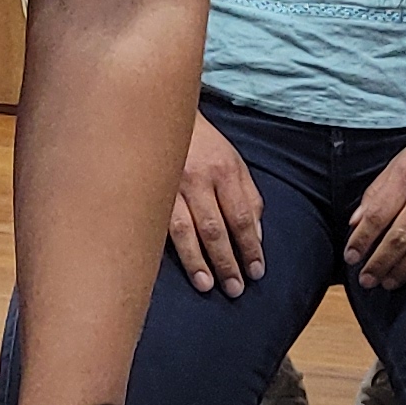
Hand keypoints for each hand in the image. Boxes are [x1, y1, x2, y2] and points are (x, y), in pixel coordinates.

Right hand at [168, 113, 264, 294]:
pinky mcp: (149, 192)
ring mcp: (170, 186)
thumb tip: (256, 236)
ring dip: (198, 261)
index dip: (250, 247)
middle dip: (227, 261)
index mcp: (224, 171)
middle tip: (235, 289)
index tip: (256, 271)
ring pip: (186, 231)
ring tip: (208, 286)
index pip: (241, 217)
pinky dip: (171, 247)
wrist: (161, 114)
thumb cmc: (203, 143)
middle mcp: (198, 179)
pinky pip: (161, 224)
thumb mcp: (234, 162)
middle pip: (216, 228)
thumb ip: (249, 197)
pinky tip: (177, 266)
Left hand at [343, 111, 405, 288]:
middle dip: (379, 263)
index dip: (361, 240)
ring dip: (404, 270)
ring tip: (390, 282)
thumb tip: (355, 223)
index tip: (351, 258)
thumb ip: (379, 190)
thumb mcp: (404, 159)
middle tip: (367, 281)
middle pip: (400, 237)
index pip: (377, 215)